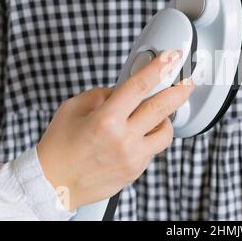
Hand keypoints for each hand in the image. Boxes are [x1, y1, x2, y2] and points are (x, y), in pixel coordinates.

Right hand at [36, 50, 193, 210]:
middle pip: (163, 108)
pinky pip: (153, 149)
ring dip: (166, 119)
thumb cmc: (59, 147)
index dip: (160, 67)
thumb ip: (103, 94)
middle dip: (180, 90)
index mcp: (106, 119)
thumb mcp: (73, 108)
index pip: (140, 85)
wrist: (54, 184)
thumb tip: (123, 90)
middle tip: (187, 82)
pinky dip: (150, 138)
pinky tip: (138, 135)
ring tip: (155, 115)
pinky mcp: (136, 171)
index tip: (172, 57)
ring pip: (166, 132)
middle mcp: (123, 139)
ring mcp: (132, 157)